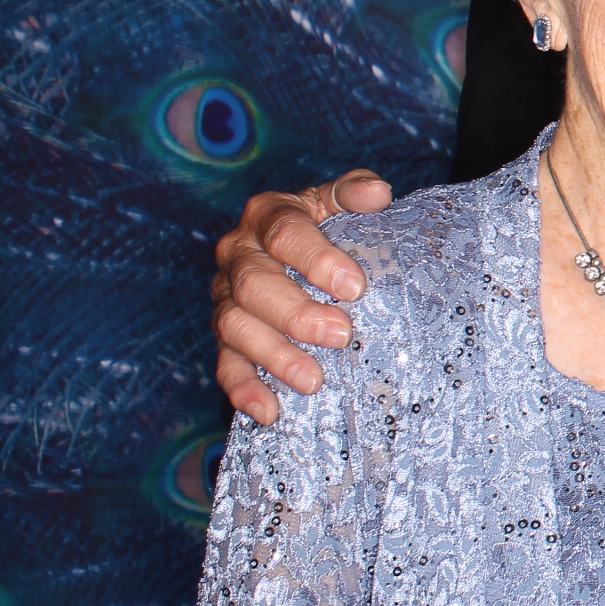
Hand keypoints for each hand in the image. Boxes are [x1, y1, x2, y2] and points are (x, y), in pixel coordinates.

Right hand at [212, 171, 392, 423]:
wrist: (296, 250)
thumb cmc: (327, 226)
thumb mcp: (338, 204)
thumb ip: (354, 194)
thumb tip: (379, 194)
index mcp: (267, 215)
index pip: (284, 233)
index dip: (316, 259)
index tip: (354, 287)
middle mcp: (237, 254)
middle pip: (253, 285)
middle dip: (297, 313)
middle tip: (341, 334)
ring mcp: (225, 297)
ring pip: (234, 327)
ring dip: (274, 355)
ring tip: (314, 380)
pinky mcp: (226, 337)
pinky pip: (225, 364)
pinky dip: (244, 389)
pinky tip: (271, 411)